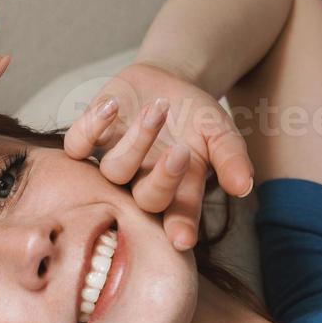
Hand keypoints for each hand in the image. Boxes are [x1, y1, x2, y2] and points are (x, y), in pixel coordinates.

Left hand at [63, 61, 253, 250]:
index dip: (179, 227)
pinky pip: (77, 146)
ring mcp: (114, 164)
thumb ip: (231, 158)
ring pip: (115, 170)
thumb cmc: (196, 116)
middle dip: (163, 179)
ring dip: (138, 138)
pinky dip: (91, 126)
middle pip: (145, 200)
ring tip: (159, 106)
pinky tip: (112, 105)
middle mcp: (143, 184)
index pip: (178, 218)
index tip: (183, 239)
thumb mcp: (220, 131)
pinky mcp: (89, 141)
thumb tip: (244, 186)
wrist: (165, 83)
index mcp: (178, 191)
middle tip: (182, 152)